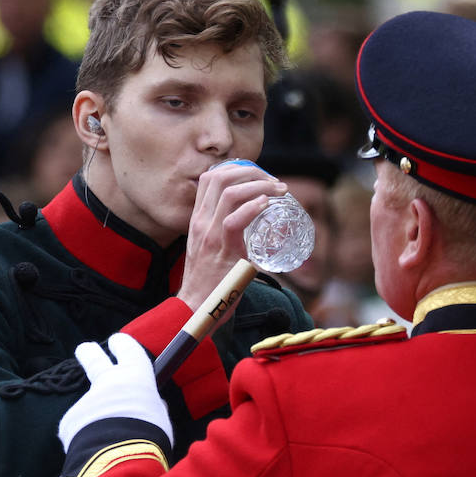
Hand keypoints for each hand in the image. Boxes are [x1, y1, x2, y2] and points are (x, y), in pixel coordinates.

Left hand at [58, 333, 172, 450]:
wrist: (119, 459)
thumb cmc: (149, 437)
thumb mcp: (159, 419)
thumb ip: (150, 408)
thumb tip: (148, 406)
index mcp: (135, 377)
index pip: (128, 350)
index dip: (122, 344)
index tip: (117, 340)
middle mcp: (107, 382)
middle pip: (92, 358)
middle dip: (88, 352)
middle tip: (85, 349)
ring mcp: (86, 400)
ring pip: (89, 404)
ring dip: (95, 415)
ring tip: (108, 441)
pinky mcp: (69, 421)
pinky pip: (79, 428)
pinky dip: (86, 437)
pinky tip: (95, 451)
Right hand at [177, 159, 285, 310]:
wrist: (195, 307)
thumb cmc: (209, 281)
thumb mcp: (210, 248)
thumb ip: (224, 234)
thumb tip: (253, 226)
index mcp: (198, 219)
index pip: (210, 178)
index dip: (236, 168)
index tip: (258, 175)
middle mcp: (201, 222)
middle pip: (221, 177)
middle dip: (252, 172)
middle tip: (275, 182)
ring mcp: (210, 235)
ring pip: (230, 194)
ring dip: (260, 186)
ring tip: (280, 190)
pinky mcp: (222, 250)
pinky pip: (235, 221)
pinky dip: (253, 207)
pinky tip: (267, 205)